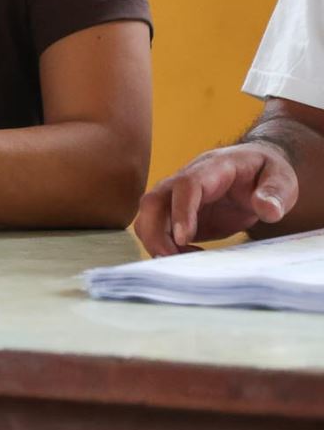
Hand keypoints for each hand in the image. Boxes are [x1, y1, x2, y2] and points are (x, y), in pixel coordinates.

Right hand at [132, 142, 297, 255]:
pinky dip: (165, 246)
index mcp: (211, 168)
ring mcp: (177, 197)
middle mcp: (185, 180)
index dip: (181, 211)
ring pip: (148, 216)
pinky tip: (189, 256)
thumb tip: (267, 210)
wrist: (254, 170)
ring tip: (182, 260)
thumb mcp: (281, 179)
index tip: (184, 238)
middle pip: (153, 201)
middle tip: (171, 259)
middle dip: (154, 232)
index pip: (186, 186)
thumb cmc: (266, 173)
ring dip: (155, 241)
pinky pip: (158, 229)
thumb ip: (275, 192)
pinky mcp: (177, 214)